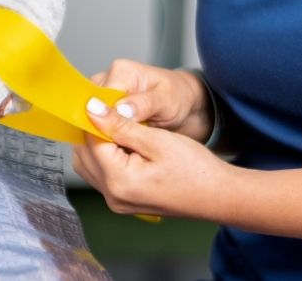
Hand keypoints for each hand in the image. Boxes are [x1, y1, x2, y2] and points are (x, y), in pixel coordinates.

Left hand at [72, 98, 226, 218]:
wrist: (217, 195)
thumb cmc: (195, 169)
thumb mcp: (157, 140)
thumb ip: (121, 125)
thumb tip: (91, 109)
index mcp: (119, 181)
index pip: (90, 141)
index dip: (93, 116)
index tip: (100, 99)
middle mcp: (113, 196)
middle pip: (84, 154)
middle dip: (93, 130)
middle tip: (111, 110)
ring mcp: (117, 202)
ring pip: (89, 165)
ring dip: (97, 143)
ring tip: (119, 125)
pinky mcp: (123, 201)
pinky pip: (101, 174)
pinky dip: (105, 156)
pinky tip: (123, 142)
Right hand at [90, 59, 212, 143]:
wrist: (186, 106)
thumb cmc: (179, 97)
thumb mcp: (166, 100)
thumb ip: (143, 105)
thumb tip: (119, 110)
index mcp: (121, 71)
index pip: (99, 98)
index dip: (104, 121)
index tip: (117, 140)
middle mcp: (107, 81)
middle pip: (91, 110)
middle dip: (105, 130)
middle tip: (125, 146)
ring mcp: (104, 97)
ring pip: (92, 121)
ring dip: (105, 136)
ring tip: (126, 147)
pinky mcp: (105, 112)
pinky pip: (97, 127)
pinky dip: (107, 139)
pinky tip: (122, 146)